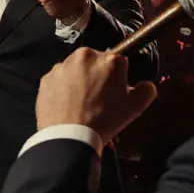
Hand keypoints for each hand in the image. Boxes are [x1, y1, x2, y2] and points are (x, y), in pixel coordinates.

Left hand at [36, 50, 156, 142]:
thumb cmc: (104, 120)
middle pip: (95, 61)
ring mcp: (63, 66)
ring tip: (81, 104)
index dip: (118, 75)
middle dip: (98, 75)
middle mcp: (85, 56)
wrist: (68, 136)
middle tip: (97, 98)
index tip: (114, 89)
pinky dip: (63, 88)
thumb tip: (146, 84)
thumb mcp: (135, 107)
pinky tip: (67, 105)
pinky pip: (59, 79)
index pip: (119, 60)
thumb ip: (147, 90)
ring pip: (76, 69)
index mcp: (110, 60)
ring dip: (80, 80)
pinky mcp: (47, 77)